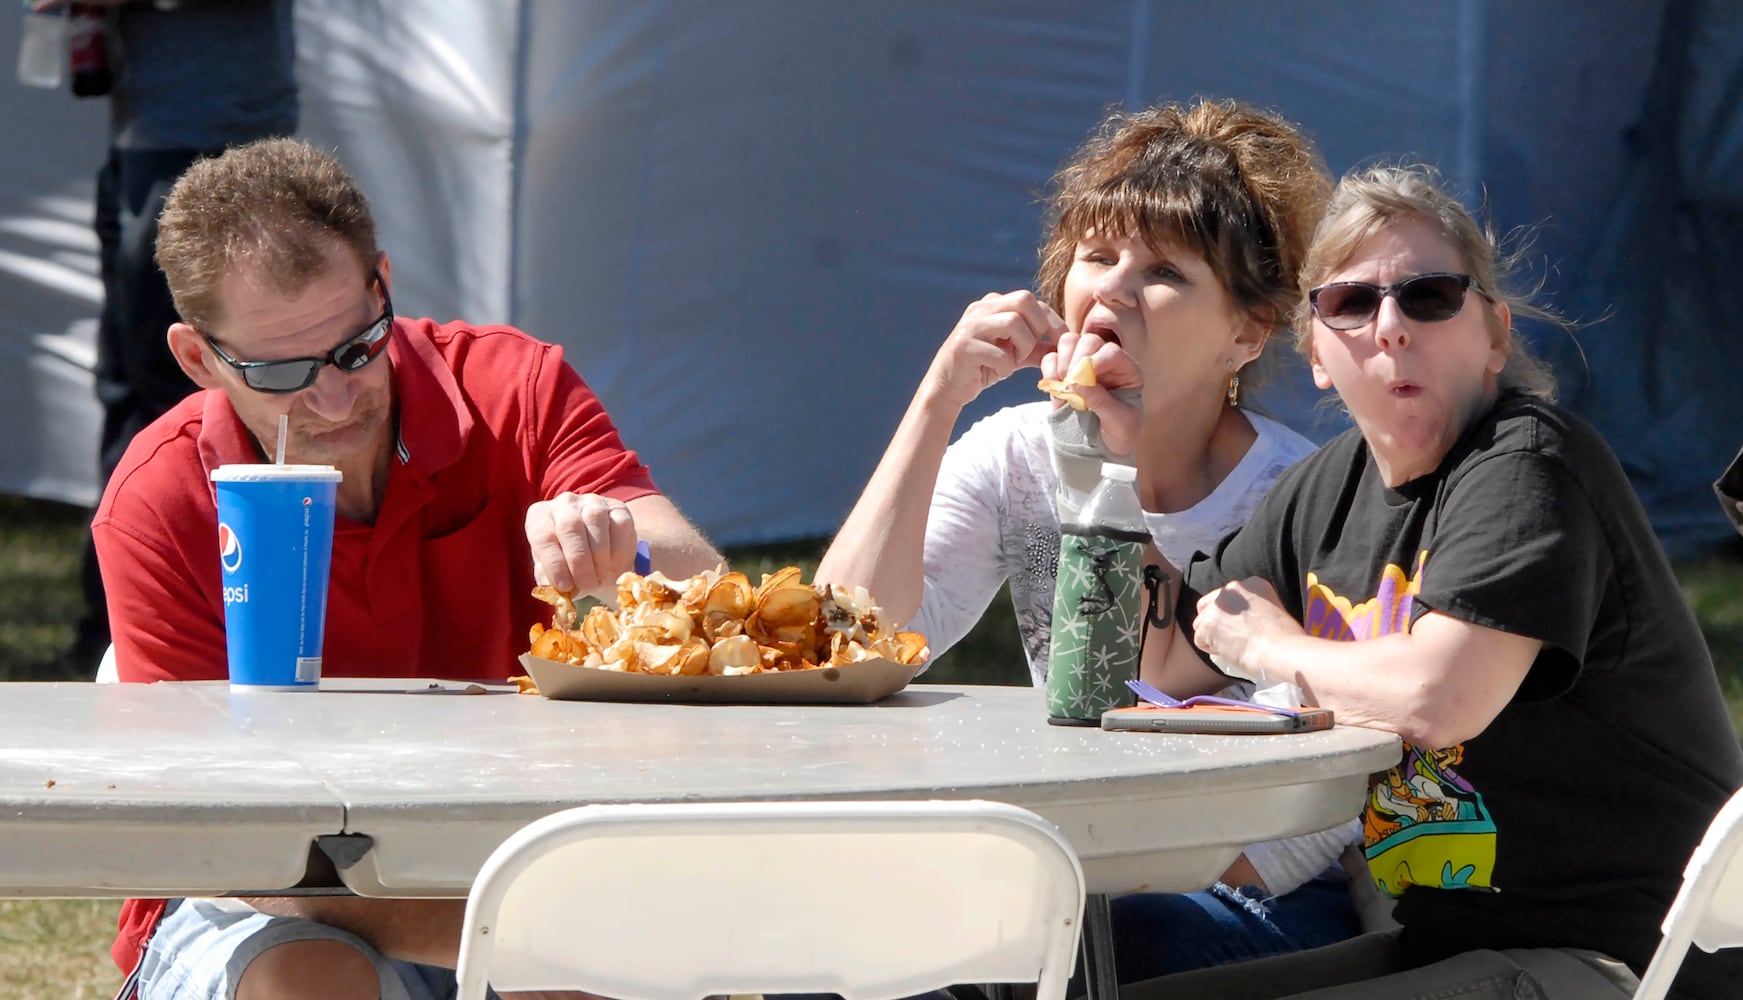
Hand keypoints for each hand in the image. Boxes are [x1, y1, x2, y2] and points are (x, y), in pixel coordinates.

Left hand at [525, 492, 637, 597]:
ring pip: (595, 521)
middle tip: (587, 586)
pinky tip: (614, 568)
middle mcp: (564, 504)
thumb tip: (555, 590)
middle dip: (579, 560)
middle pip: (570, 525)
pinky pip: (619, 525)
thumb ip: (549, 580)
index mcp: (540, 516)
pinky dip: (619, 552)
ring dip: (599, 557)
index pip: (543, 536)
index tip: (564, 586)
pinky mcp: (617, 507)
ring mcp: (592, 502)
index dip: (554, 564)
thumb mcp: (552, 572)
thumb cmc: (567, 564)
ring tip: (600, 579)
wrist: (595, 556)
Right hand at [923, 291, 1064, 409]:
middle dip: (1037, 326)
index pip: (1031, 300)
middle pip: (1023, 299)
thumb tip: (1065, 346)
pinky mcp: (963, 347)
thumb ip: (1037, 348)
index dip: (1052, 320)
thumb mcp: (1014, 355)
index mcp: (992, 304)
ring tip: (1014, 361)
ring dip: (1023, 346)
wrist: (948, 388)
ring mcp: (970, 326)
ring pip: (1013, 322)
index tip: (1062, 341)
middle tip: (1033, 349)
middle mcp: (980, 309)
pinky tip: (998, 372)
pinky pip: (999, 353)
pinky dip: (1005, 367)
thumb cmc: (983, 368)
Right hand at [1039, 330, 1142, 454]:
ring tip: (1064, 385)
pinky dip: (1049, 368)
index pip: (1111, 351)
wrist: (1101, 450)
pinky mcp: (1063, 374)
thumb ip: (1101, 401)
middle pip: (1089, 340)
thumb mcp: (1120, 423)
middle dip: (1077, 360)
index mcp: (1127, 370)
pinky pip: (1051, 357)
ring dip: (1062, 361)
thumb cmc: (1119, 435)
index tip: (1082, 382)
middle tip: (1071, 385)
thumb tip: (1077, 382)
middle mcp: (1105, 362)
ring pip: (1069, 342)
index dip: (1095, 362)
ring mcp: (1082, 366)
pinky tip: (1055, 387)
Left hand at [1191, 577, 1300, 682]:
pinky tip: (1229, 652)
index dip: (1233, 617)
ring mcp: (1218, 605)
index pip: (1229, 599)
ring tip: (1233, 647)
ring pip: (1202, 623)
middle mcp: (1232, 588)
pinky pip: (1200, 640)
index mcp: (1253, 583)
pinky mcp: (1207, 623)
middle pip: (1209, 606)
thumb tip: (1239, 623)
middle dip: (1215, 622)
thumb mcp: (1275, 610)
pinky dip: (1211, 649)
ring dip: (1212, 637)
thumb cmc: (1286, 640)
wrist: (1282, 651)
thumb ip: (1253, 609)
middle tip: (1232, 639)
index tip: (1246, 629)